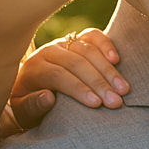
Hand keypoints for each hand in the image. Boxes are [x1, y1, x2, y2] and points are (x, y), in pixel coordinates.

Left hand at [6, 28, 129, 131]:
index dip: (78, 89)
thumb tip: (48, 97)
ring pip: (87, 50)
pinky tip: (117, 59)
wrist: (30, 88)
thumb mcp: (24, 112)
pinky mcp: (77, 39)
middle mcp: (48, 52)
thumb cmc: (30, 106)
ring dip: (108, 70)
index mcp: (33, 69)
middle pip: (76, 63)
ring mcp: (64, 43)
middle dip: (98, 82)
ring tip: (123, 89)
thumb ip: (32, 106)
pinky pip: (93, 36)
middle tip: (116, 101)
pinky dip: (106, 44)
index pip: (57, 75)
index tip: (96, 104)